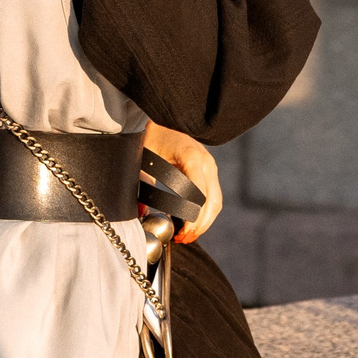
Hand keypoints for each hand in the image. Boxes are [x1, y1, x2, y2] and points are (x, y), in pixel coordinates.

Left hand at [141, 122, 220, 242]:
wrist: (159, 119)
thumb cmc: (150, 136)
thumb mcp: (143, 159)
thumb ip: (143, 184)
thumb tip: (141, 214)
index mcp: (192, 157)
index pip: (200, 195)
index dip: (193, 218)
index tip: (182, 233)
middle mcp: (206, 161)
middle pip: (212, 201)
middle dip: (200, 224)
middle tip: (183, 238)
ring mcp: (210, 165)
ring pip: (216, 201)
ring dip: (204, 221)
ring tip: (186, 235)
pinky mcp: (208, 170)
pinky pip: (212, 196)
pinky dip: (205, 212)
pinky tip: (190, 222)